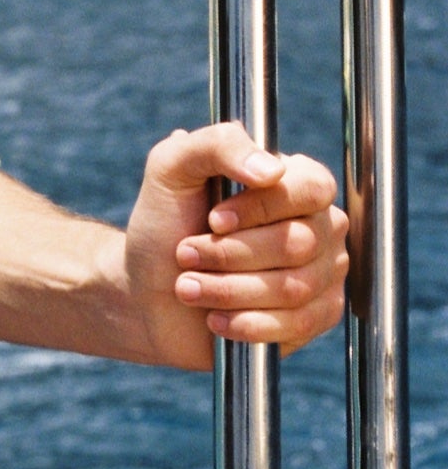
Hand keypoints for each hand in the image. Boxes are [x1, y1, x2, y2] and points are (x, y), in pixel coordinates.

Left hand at [124, 122, 347, 368]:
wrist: (145, 290)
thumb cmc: (165, 224)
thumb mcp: (172, 169)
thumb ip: (217, 145)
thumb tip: (272, 169)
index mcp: (296, 182)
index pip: (311, 189)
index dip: (260, 208)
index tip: (212, 220)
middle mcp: (320, 225)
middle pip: (298, 243)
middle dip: (229, 254)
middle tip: (185, 255)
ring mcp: (323, 272)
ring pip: (294, 287)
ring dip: (228, 290)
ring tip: (187, 287)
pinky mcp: (314, 317)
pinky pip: (298, 324)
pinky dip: (248, 323)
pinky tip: (215, 319)